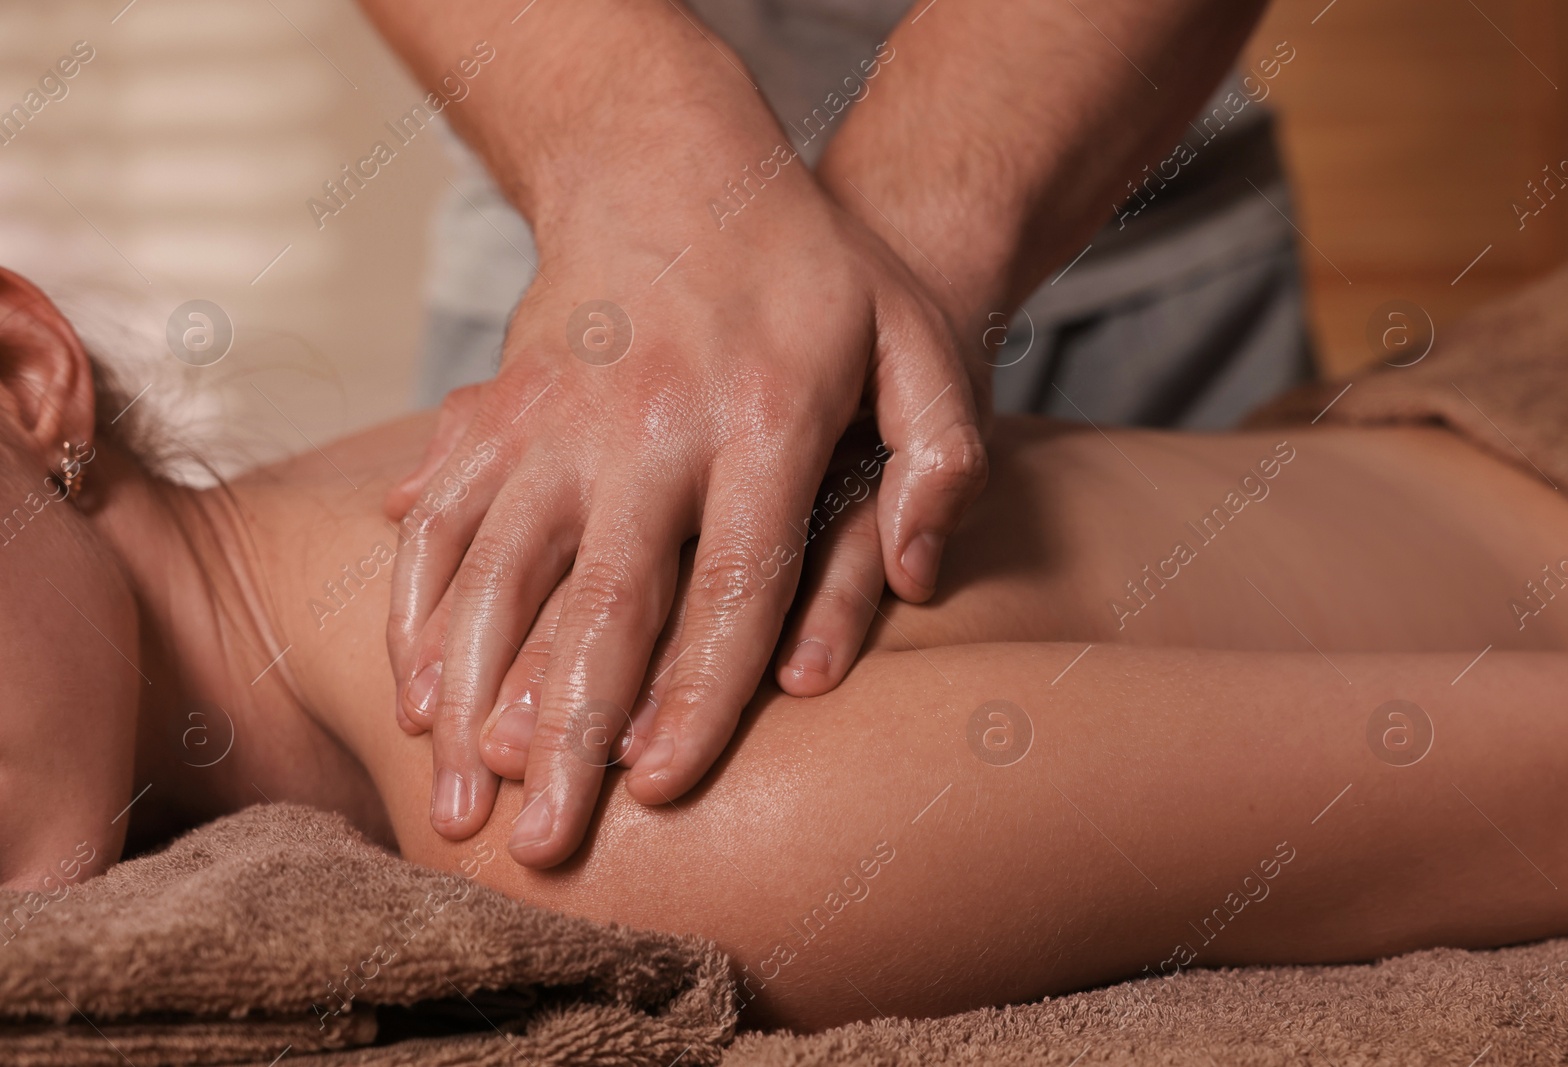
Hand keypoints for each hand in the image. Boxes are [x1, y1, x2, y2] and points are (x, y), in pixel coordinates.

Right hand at [385, 145, 987, 867]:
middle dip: (566, 735)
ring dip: (471, 698)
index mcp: (763, 421)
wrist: (674, 162)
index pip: (733, 587)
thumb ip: (940, 454)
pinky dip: (418, 610)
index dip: (697, 699)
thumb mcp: (919, 336)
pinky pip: (446, 520)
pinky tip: (411, 694)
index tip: (659, 793)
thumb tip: (913, 579)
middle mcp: (649, 428)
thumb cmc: (812, 270)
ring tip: (456, 804)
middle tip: (538, 848)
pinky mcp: (502, 410)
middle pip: (604, 603)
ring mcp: (561, 419)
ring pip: (500, 575)